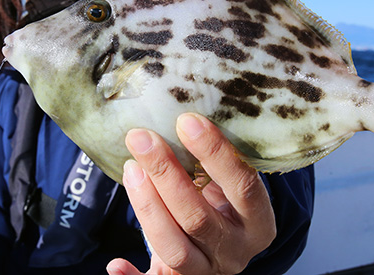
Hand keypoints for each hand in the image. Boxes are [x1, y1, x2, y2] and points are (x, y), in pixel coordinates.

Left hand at [107, 113, 275, 274]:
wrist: (223, 246)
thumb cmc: (223, 200)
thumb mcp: (230, 182)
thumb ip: (214, 161)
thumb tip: (181, 114)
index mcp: (258, 221)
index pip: (242, 186)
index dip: (214, 153)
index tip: (186, 120)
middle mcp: (235, 251)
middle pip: (198, 217)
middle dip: (166, 174)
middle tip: (141, 138)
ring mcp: (207, 270)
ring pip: (174, 248)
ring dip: (147, 206)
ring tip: (130, 168)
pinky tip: (114, 263)